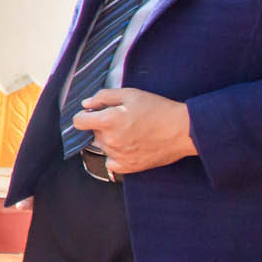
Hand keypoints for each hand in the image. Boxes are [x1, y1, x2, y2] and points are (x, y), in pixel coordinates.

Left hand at [73, 87, 195, 174]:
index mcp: (109, 121)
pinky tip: (130, 147)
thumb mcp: (130, 94)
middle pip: (93, 133)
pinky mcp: (128, 167)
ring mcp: (119, 155)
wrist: (183, 130)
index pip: (78, 121)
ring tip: (132, 132)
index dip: (84, 116)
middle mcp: (110, 140)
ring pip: (103, 147)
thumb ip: (103, 97)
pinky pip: (111, 162)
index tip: (93, 114)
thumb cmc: (158, 109)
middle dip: (103, 126)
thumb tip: (86, 104)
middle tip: (124, 120)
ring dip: (111, 140)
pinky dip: (116, 155)